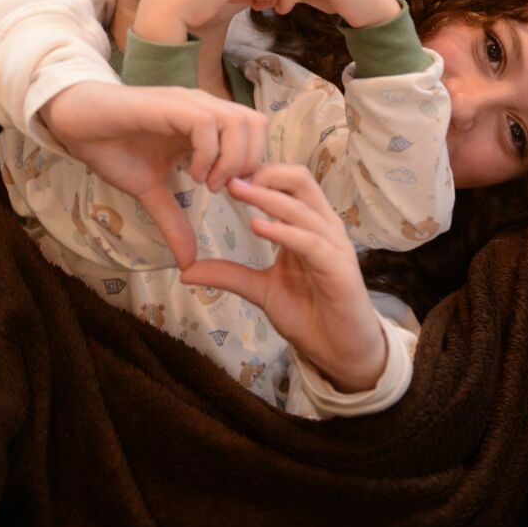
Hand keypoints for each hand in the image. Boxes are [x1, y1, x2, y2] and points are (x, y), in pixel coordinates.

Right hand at [42, 81, 269, 267]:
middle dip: (250, 163)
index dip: (253, 166)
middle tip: (226, 191)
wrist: (76, 123)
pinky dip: (208, 154)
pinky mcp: (168, 104)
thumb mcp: (150, 192)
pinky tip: (191, 175)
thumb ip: (173, 220)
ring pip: (239, 121)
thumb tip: (188, 263)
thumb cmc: (113, 147)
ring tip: (207, 184)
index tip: (233, 197)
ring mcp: (187, 104)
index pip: (255, 133)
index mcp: (204, 124)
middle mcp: (202, 108)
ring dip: (231, 160)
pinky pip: (206, 123)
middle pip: (257, 123)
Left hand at [179, 163, 387, 393]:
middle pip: (300, 180)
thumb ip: (230, 274)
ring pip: (302, 207)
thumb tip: (186, 271)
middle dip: (265, 173)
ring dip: (267, 197)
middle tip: (229, 176)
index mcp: (307, 225)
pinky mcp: (340, 269)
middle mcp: (323, 228)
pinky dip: (283, 231)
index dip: (258, 173)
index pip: (288, 182)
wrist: (341, 353)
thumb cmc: (309, 315)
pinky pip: (310, 242)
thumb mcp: (261, 290)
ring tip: (236, 190)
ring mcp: (334, 246)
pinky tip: (257, 226)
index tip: (223, 172)